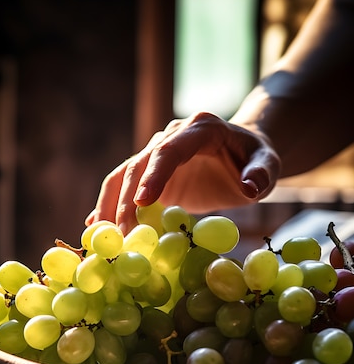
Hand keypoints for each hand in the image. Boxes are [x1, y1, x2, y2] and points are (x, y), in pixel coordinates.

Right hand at [86, 111, 280, 233]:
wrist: (242, 152)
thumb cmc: (256, 159)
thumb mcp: (269, 164)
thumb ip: (262, 174)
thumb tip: (249, 188)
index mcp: (200, 129)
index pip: (171, 150)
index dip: (154, 175)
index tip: (142, 203)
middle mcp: (172, 135)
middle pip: (140, 164)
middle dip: (126, 200)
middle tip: (121, 235)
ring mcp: (157, 152)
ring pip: (124, 174)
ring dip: (109, 204)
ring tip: (100, 235)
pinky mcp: (150, 171)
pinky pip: (124, 185)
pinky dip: (109, 204)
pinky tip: (94, 226)